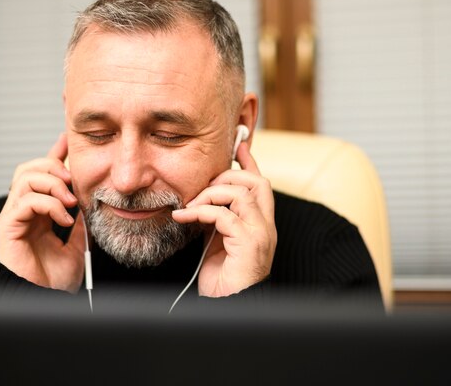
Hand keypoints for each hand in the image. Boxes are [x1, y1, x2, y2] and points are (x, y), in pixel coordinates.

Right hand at [0, 134, 85, 292]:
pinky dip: (49, 204)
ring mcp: (12, 219)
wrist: (47, 300)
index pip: (42, 175)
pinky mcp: (6, 229)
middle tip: (73, 180)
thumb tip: (90, 201)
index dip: (54, 155)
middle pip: (29, 169)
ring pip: (25, 178)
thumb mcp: (78, 243)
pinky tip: (64, 219)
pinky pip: (25, 201)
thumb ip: (80, 221)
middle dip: (53, 167)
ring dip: (53, 184)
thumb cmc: (56, 279)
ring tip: (71, 202)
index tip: (67, 141)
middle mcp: (22, 212)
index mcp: (38, 213)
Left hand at [172, 142, 276, 296]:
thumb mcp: (217, 240)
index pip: (260, 184)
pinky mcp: (250, 245)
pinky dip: (201, 212)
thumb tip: (201, 199)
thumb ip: (216, 218)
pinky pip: (225, 216)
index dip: (250, 162)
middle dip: (228, 175)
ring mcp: (261, 235)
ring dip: (211, 193)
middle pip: (257, 182)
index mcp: (260, 223)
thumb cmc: (222, 278)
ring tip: (191, 206)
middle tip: (203, 185)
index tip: (239, 144)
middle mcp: (266, 226)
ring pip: (242, 194)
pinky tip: (184, 217)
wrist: (229, 306)